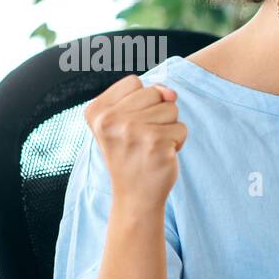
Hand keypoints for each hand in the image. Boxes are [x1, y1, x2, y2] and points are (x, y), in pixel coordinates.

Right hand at [84, 75, 187, 212]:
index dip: (142, 101)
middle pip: (154, 93)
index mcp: (96, 111)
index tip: (131, 124)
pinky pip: (181, 128)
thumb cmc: (132, 155)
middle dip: (157, 114)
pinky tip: (161, 156)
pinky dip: (177, 142)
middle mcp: (110, 119)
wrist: (135, 195)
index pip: (133, 82)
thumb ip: (146, 97)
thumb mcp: (125, 122)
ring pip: (171, 108)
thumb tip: (171, 93)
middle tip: (143, 139)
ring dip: (169, 128)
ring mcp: (132, 130)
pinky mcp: (155, 143)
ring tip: (152, 146)